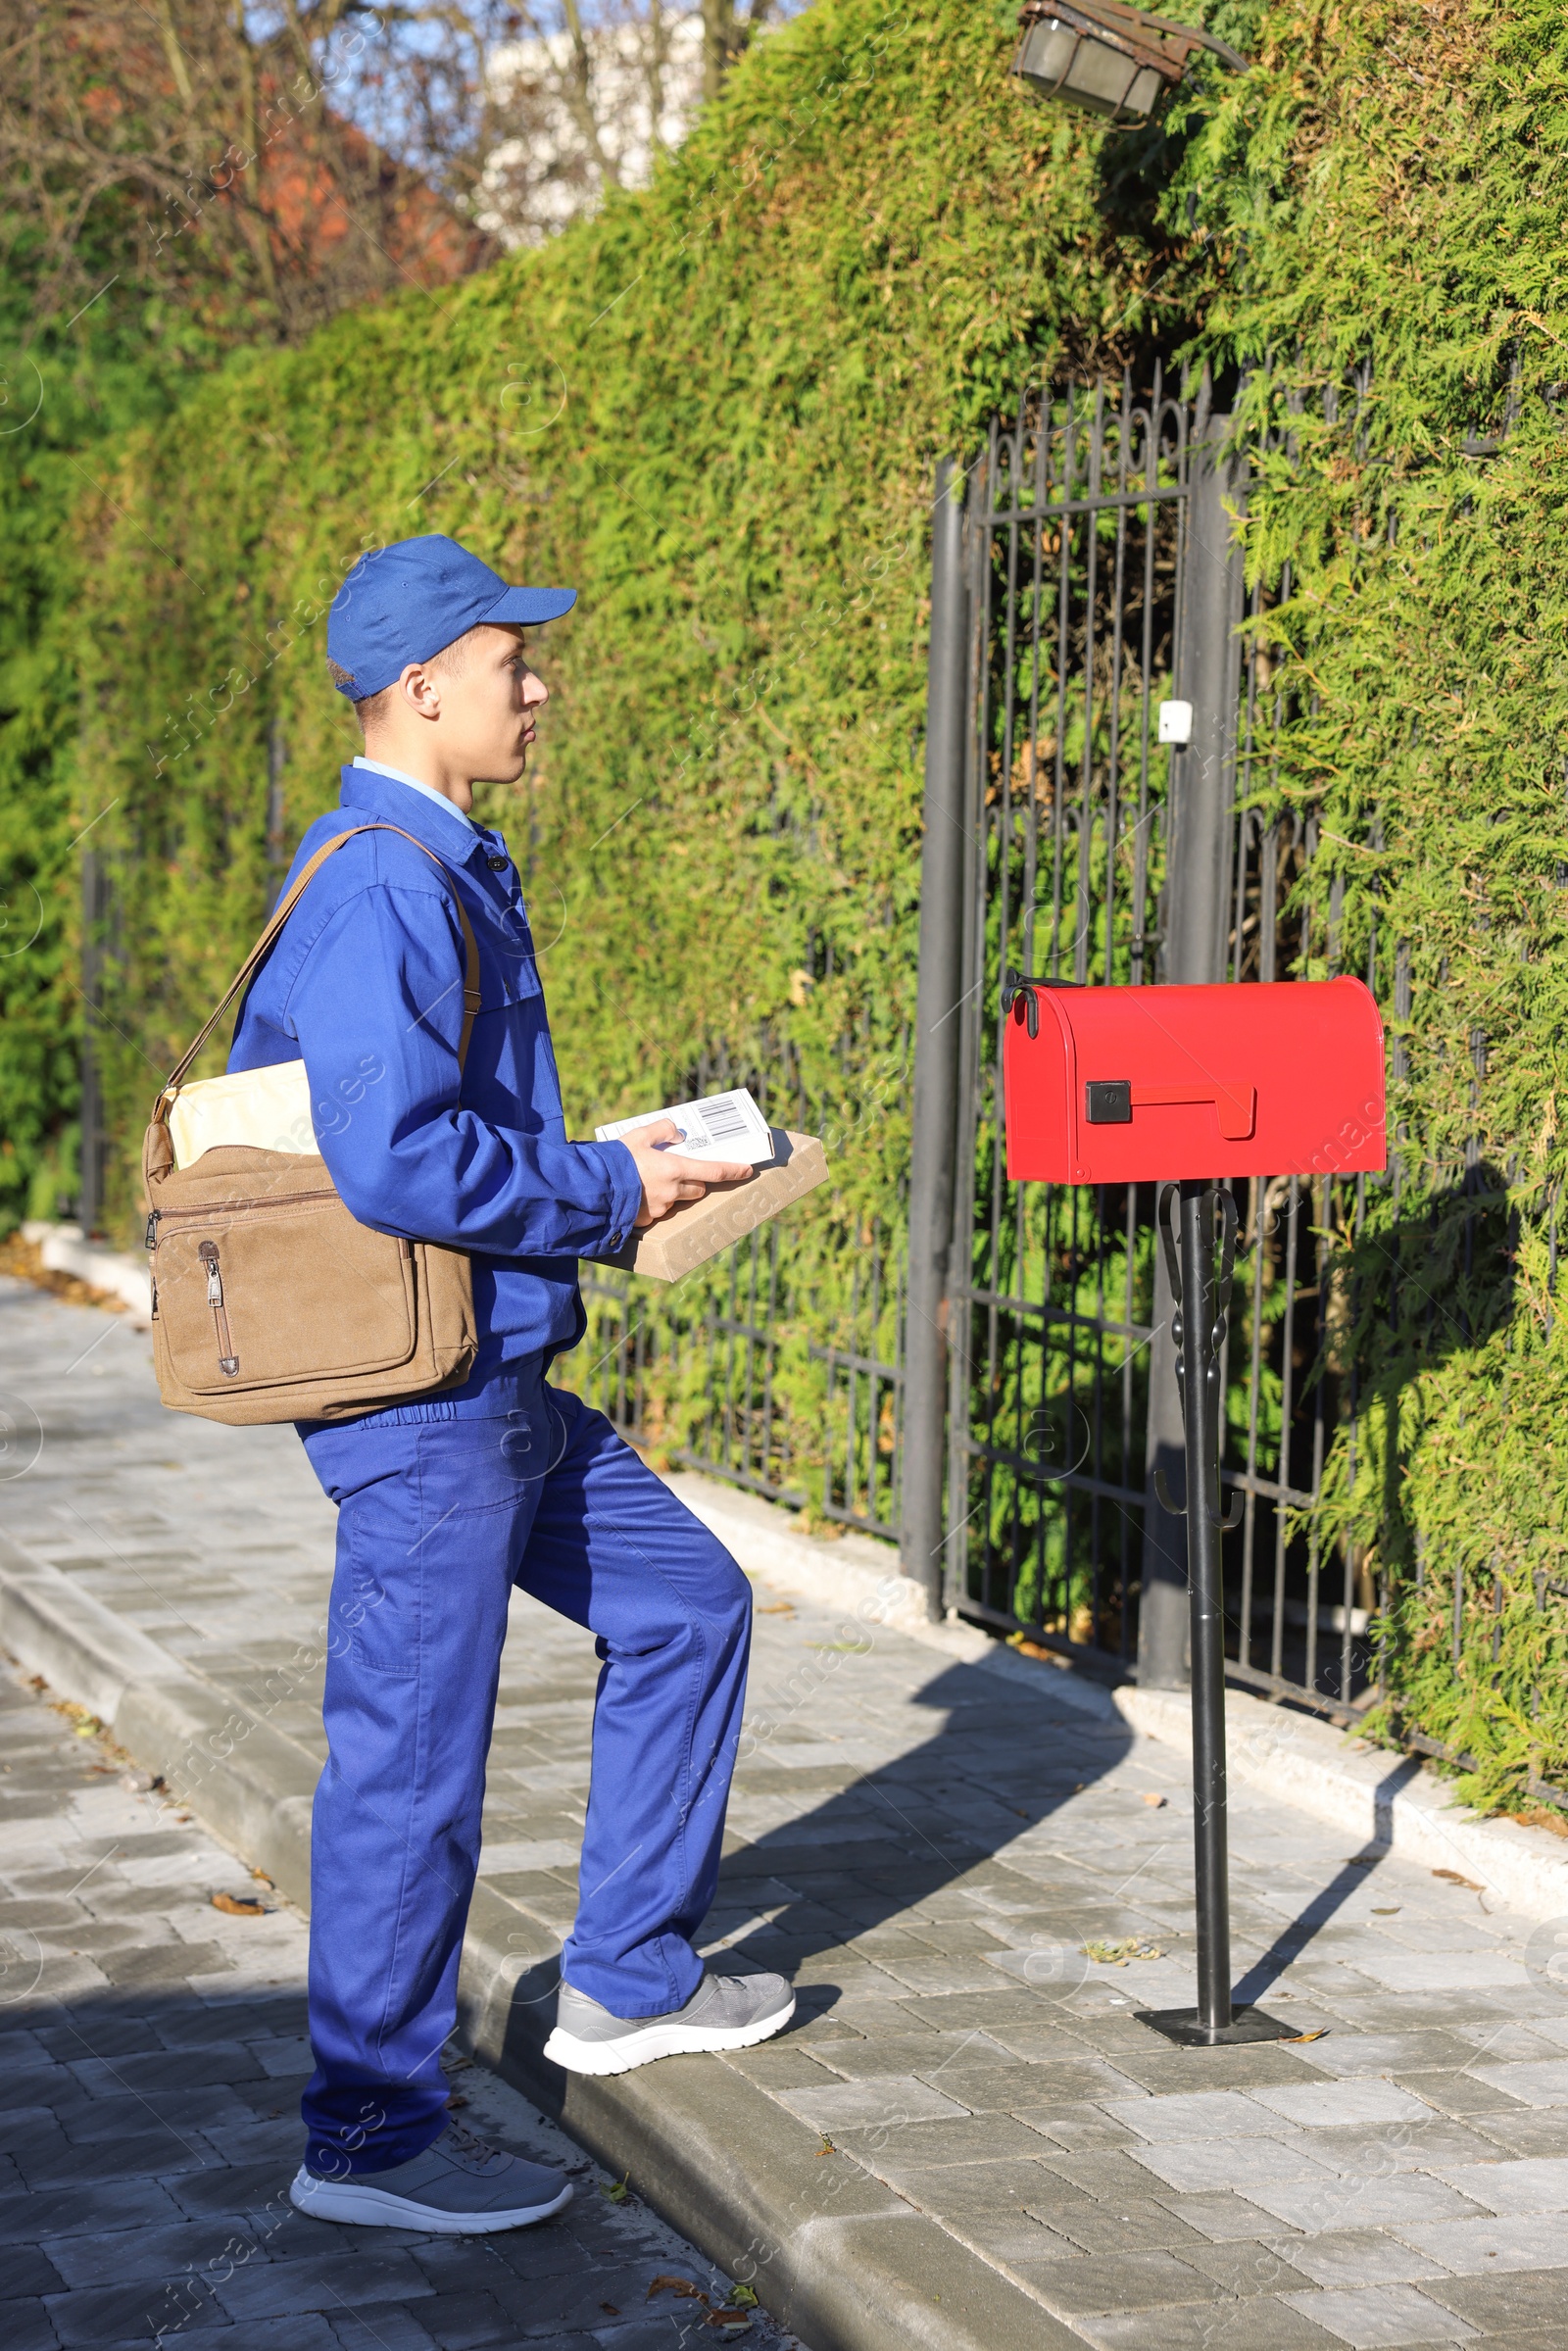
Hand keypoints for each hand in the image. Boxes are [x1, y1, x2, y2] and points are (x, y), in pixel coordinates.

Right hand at [621, 1119, 752, 1227]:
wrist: (593, 1187)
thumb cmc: (616, 1160)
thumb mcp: (638, 1135)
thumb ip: (661, 1130)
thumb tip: (677, 1133)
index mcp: (675, 1169)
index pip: (714, 1172)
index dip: (733, 1171)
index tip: (747, 1170)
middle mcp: (672, 1191)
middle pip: (698, 1189)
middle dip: (694, 1182)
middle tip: (677, 1171)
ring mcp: (661, 1208)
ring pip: (677, 1200)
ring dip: (671, 1192)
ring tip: (648, 1181)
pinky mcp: (647, 1220)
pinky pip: (658, 1211)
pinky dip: (652, 1203)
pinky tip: (637, 1194)